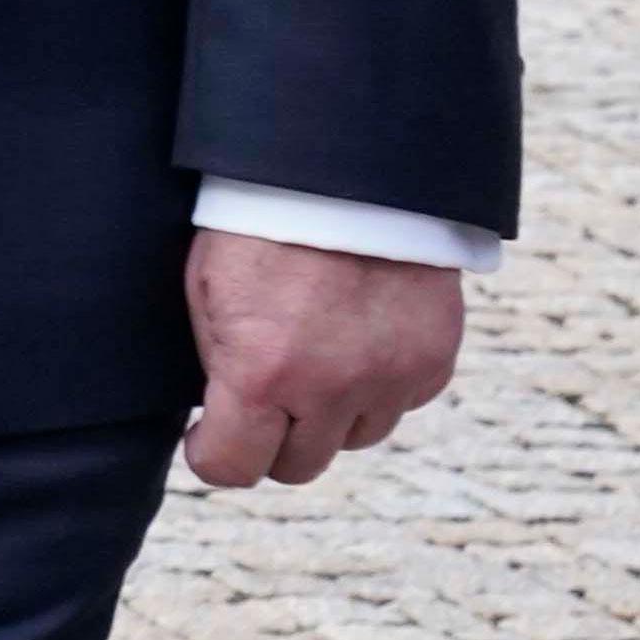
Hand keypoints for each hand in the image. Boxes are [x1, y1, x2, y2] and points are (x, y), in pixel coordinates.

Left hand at [182, 231, 463, 488]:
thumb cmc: (259, 225)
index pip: (233, 467)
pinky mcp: (432, 361)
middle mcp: (332, 388)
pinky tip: (358, 337)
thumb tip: (219, 414)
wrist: (346, 171)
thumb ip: (219, 365)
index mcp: (263, 372)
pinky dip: (378, 385)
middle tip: (262, 398)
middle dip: (273, 439)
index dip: (213, 456)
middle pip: (297, 465)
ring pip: (354, 437)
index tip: (208, 437)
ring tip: (315, 354)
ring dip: (331, 413)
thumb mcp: (207, 290)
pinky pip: (401, 402)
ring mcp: (390, 379)